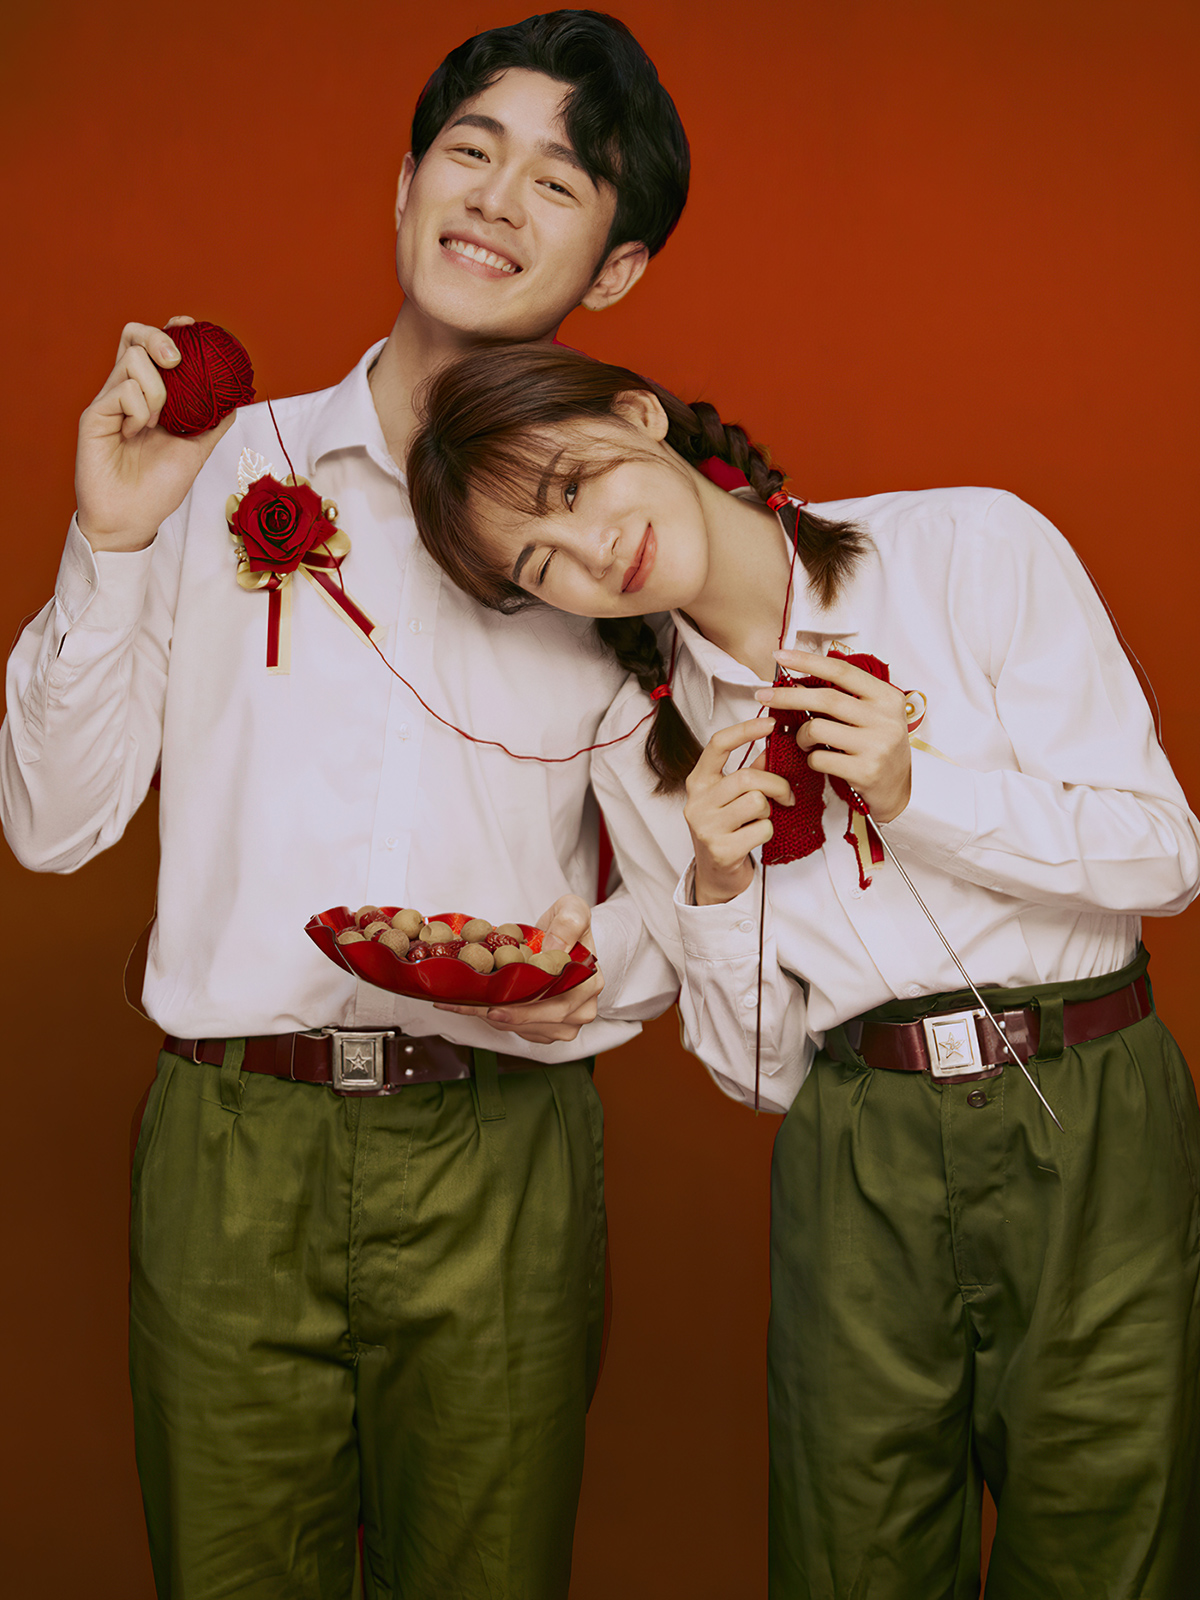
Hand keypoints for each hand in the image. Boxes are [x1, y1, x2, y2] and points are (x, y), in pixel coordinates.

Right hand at [75, 316, 234, 551]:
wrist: (132, 519)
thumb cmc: (158, 488)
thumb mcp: (196, 451)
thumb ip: (213, 423)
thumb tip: (237, 397)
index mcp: (148, 395)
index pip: (152, 347)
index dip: (170, 330)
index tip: (192, 327)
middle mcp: (126, 391)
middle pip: (134, 336)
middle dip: (160, 338)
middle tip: (177, 361)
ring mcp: (108, 400)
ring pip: (133, 360)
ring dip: (156, 389)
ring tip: (154, 424)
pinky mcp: (93, 414)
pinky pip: (123, 390)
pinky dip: (139, 409)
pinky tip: (134, 434)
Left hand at [432, 894, 603, 1045]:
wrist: (563, 936)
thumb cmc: (568, 924)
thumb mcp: (573, 909)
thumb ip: (568, 923)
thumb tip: (553, 948)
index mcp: (589, 983)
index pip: (557, 1004)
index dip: (524, 1009)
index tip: (494, 1007)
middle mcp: (580, 1009)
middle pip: (538, 1021)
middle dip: (500, 1015)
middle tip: (469, 1005)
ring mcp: (565, 1022)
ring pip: (525, 1028)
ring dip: (491, 1018)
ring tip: (461, 1003)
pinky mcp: (547, 1027)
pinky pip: (519, 1029)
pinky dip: (494, 1019)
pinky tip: (471, 1005)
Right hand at [683, 717, 794, 904]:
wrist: (715, 876)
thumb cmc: (726, 830)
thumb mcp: (733, 797)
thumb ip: (751, 771)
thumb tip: (775, 743)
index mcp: (698, 781)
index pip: (718, 744)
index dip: (746, 730)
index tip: (771, 723)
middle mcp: (697, 801)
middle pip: (747, 778)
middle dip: (776, 785)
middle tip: (787, 795)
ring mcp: (706, 826)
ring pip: (756, 802)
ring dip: (769, 811)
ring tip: (761, 819)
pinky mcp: (720, 849)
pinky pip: (762, 829)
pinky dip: (767, 832)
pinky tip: (755, 838)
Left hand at [757, 649, 910, 821]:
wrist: (900, 790)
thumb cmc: (878, 748)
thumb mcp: (870, 717)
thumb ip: (842, 699)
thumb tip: (796, 684)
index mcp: (887, 697)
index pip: (842, 671)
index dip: (808, 661)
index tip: (782, 655)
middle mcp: (885, 719)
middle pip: (825, 698)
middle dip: (788, 696)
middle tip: (764, 696)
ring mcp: (877, 745)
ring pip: (817, 728)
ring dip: (800, 735)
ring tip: (803, 741)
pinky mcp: (865, 771)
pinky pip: (819, 758)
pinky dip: (810, 759)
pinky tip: (818, 761)